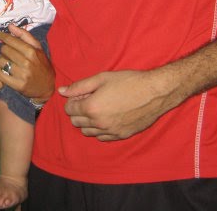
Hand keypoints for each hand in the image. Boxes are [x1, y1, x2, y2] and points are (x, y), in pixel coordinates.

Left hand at [0, 25, 53, 101]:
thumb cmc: (42, 64)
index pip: (11, 40)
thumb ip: (24, 35)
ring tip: (6, 61)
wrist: (48, 86)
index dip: (1, 36)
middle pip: (4, 50)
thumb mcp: (38, 48)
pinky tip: (2, 69)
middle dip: (3, 49)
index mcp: (31, 51)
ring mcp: (21, 75)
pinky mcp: (17, 85)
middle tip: (7, 51)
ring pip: (1, 61)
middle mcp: (26, 62)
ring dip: (0, 60)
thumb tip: (10, 26)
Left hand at [60, 68, 180, 140]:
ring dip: (87, 122)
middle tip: (89, 100)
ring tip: (98, 109)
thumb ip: (79, 86)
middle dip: (78, 111)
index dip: (73, 100)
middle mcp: (99, 123)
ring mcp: (110, 131)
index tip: (81, 94)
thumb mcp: (101, 78)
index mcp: (91, 108)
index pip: (69, 110)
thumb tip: (61, 91)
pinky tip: (107, 117)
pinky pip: (102, 138)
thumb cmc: (128, 81)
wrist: (155, 92)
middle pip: (76, 122)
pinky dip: (100, 130)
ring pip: (88, 132)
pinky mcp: (121, 136)